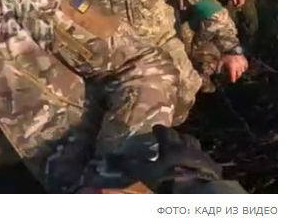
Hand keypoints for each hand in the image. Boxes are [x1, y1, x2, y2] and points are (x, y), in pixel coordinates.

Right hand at [105, 125, 221, 192]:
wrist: (197, 192)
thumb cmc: (169, 180)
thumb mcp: (145, 173)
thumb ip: (129, 164)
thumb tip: (110, 156)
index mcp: (170, 146)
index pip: (164, 131)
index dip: (159, 130)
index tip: (155, 130)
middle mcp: (187, 147)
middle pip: (183, 136)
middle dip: (177, 137)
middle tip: (172, 140)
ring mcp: (202, 157)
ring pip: (196, 146)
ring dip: (190, 146)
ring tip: (185, 151)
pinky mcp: (214, 168)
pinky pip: (207, 160)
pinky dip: (201, 161)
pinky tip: (198, 165)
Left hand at [216, 54, 248, 81]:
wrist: (232, 49)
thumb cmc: (226, 56)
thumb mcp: (220, 61)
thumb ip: (218, 68)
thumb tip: (217, 73)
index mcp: (232, 68)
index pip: (233, 76)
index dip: (233, 80)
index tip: (232, 81)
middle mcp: (238, 67)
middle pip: (238, 75)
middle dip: (236, 77)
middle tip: (234, 77)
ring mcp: (242, 65)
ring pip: (242, 71)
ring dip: (239, 72)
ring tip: (236, 71)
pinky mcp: (245, 62)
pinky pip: (245, 67)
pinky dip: (243, 68)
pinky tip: (240, 68)